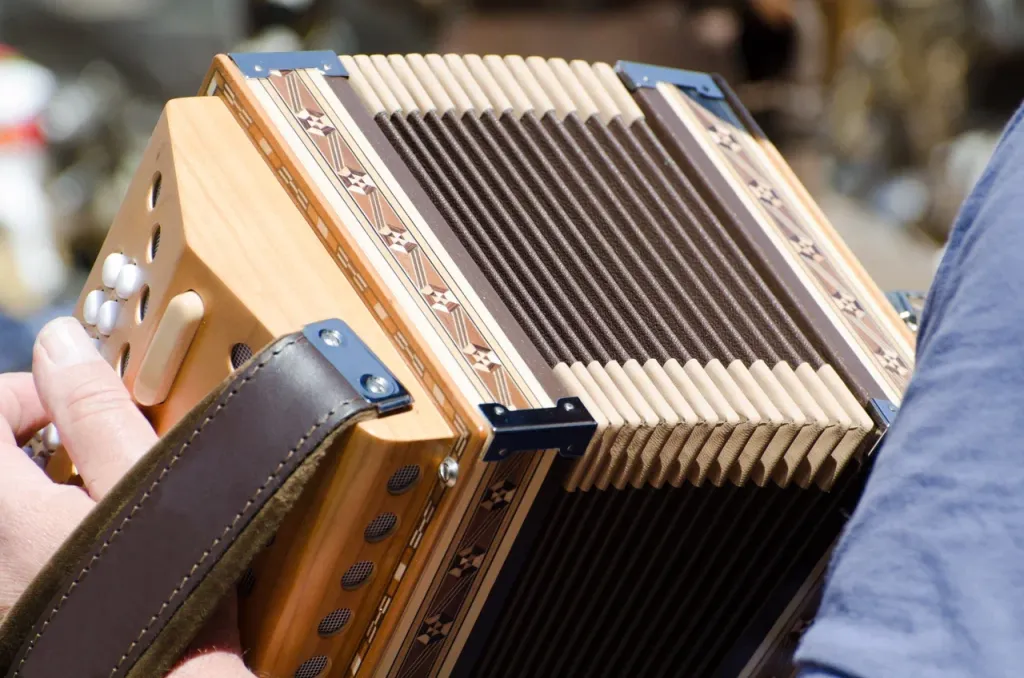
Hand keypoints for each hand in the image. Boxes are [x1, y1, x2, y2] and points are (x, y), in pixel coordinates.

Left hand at [0, 317, 254, 676]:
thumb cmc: (163, 595)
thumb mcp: (143, 483)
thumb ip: (95, 408)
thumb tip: (62, 342)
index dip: (29, 392)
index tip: (79, 409)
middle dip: (32, 436)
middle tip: (89, 451)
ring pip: (3, 500)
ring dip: (35, 481)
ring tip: (92, 498)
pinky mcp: (7, 604)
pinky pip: (13, 541)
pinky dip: (36, 523)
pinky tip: (83, 543)